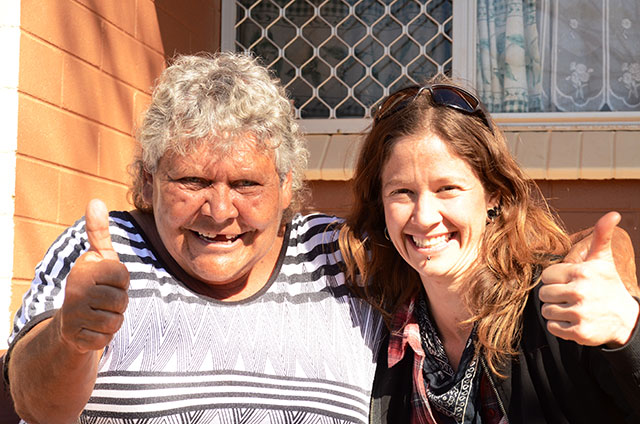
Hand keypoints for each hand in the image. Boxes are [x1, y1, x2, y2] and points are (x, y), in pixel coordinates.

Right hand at [57, 199, 129, 352]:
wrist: (71, 321)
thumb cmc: (93, 284)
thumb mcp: (99, 257)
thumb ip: (99, 232)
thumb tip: (95, 201)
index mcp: (83, 268)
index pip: (123, 275)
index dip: (122, 281)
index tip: (109, 281)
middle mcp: (75, 290)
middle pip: (122, 300)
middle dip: (119, 303)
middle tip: (104, 300)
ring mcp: (74, 315)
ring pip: (116, 320)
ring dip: (113, 320)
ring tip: (99, 313)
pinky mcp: (76, 338)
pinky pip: (107, 338)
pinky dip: (104, 335)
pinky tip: (92, 328)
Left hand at [540, 212, 639, 347]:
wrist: (626, 319)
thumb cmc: (608, 285)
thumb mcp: (603, 259)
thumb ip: (601, 235)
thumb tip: (612, 214)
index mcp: (581, 273)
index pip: (546, 276)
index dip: (556, 279)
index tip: (570, 281)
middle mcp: (579, 292)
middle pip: (543, 294)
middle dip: (554, 295)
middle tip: (571, 296)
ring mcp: (579, 314)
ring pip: (546, 310)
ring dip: (556, 311)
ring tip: (573, 308)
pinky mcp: (579, 332)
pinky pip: (552, 327)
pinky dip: (559, 326)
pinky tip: (574, 321)